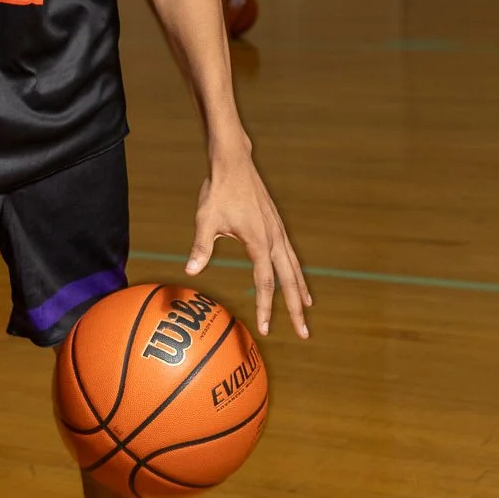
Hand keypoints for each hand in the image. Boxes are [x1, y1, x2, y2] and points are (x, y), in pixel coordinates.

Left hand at [186, 154, 310, 339]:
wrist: (234, 163)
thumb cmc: (219, 191)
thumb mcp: (206, 220)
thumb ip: (201, 247)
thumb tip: (191, 271)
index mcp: (259, 241)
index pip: (265, 283)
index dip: (265, 307)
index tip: (266, 328)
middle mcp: (274, 239)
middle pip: (289, 281)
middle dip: (295, 309)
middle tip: (304, 333)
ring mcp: (278, 232)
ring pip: (294, 268)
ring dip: (299, 290)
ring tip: (307, 309)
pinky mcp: (276, 226)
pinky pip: (290, 255)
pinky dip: (295, 272)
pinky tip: (296, 278)